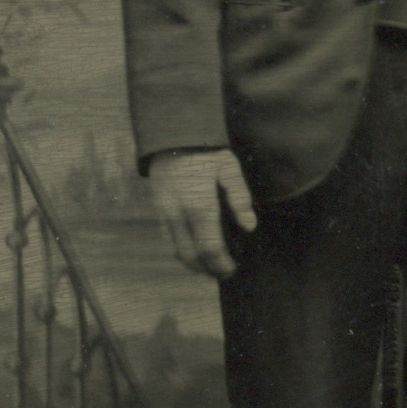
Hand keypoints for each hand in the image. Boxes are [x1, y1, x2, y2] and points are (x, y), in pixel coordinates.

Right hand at [148, 148, 255, 277]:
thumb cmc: (206, 151)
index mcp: (199, 206)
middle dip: (207, 270)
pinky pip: (167, 239)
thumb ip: (240, 198)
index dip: (221, 264)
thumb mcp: (229, 168)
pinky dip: (180, 251)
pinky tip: (194, 250)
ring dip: (193, 264)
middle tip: (222, 273)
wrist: (172, 134)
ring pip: (175, 251)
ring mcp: (164, 213)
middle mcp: (178, 214)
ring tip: (209, 267)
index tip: (232, 270)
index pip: (210, 249)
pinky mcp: (157, 208)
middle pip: (191, 256)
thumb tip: (250, 226)